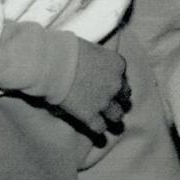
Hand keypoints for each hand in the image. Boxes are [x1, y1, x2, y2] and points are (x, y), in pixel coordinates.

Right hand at [0, 22, 129, 137]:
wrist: (55, 64)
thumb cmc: (67, 50)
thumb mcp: (91, 50)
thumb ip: (98, 61)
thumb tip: (91, 65)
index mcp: (118, 65)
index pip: (124, 78)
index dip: (116, 84)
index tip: (109, 86)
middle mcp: (116, 84)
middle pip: (124, 98)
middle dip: (118, 101)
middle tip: (111, 104)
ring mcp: (104, 101)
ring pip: (116, 115)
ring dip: (112, 117)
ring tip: (107, 120)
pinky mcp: (90, 115)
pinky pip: (100, 127)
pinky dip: (98, 129)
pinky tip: (95, 129)